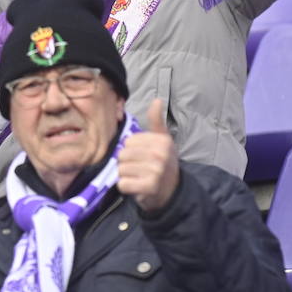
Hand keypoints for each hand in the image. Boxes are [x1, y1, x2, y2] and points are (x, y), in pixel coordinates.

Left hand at [117, 99, 180, 213]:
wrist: (171, 192)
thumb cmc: (163, 163)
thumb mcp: (163, 141)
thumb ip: (157, 121)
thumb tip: (157, 100)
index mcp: (162, 141)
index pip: (128, 142)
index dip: (131, 151)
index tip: (144, 157)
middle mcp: (161, 154)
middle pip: (122, 155)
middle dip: (127, 164)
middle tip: (140, 170)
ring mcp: (156, 171)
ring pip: (121, 169)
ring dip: (126, 176)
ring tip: (139, 178)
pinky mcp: (149, 187)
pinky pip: (122, 184)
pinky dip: (126, 188)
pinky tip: (137, 188)